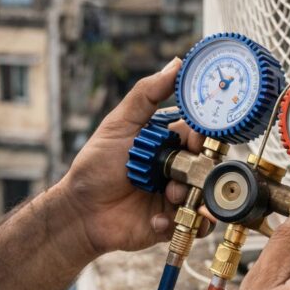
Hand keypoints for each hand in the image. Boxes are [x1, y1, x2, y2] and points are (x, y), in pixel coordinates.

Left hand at [63, 59, 210, 256]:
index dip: (202, 136)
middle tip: (181, 172)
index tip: (197, 139)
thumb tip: (176, 64)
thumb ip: (147, 94)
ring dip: (190, 196)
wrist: (81, 210)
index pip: (199, 135)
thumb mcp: (119, 124)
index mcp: (169, 144)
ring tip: (169, 196)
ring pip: (205, 196)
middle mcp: (177, 169)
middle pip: (208, 166)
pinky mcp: (173, 223)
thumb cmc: (97, 166)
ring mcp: (177, 197)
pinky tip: (157, 219)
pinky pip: (194, 226)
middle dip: (199, 169)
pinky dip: (180, 222)